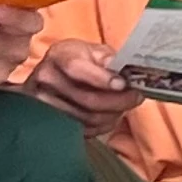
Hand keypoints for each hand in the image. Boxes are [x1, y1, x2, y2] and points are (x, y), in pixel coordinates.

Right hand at [25, 40, 145, 139]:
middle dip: (118, 101)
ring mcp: (45, 103)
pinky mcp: (50, 123)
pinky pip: (83, 130)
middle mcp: (46, 79)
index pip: (77, 68)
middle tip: (136, 97)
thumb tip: (123, 72)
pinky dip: (103, 126)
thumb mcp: (93, 50)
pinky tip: (111, 115)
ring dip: (113, 115)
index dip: (102, 79)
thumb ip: (108, 59)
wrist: (56, 74)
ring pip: (87, 118)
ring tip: (125, 106)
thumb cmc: (79, 60)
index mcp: (58, 56)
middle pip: (86, 99)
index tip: (123, 85)